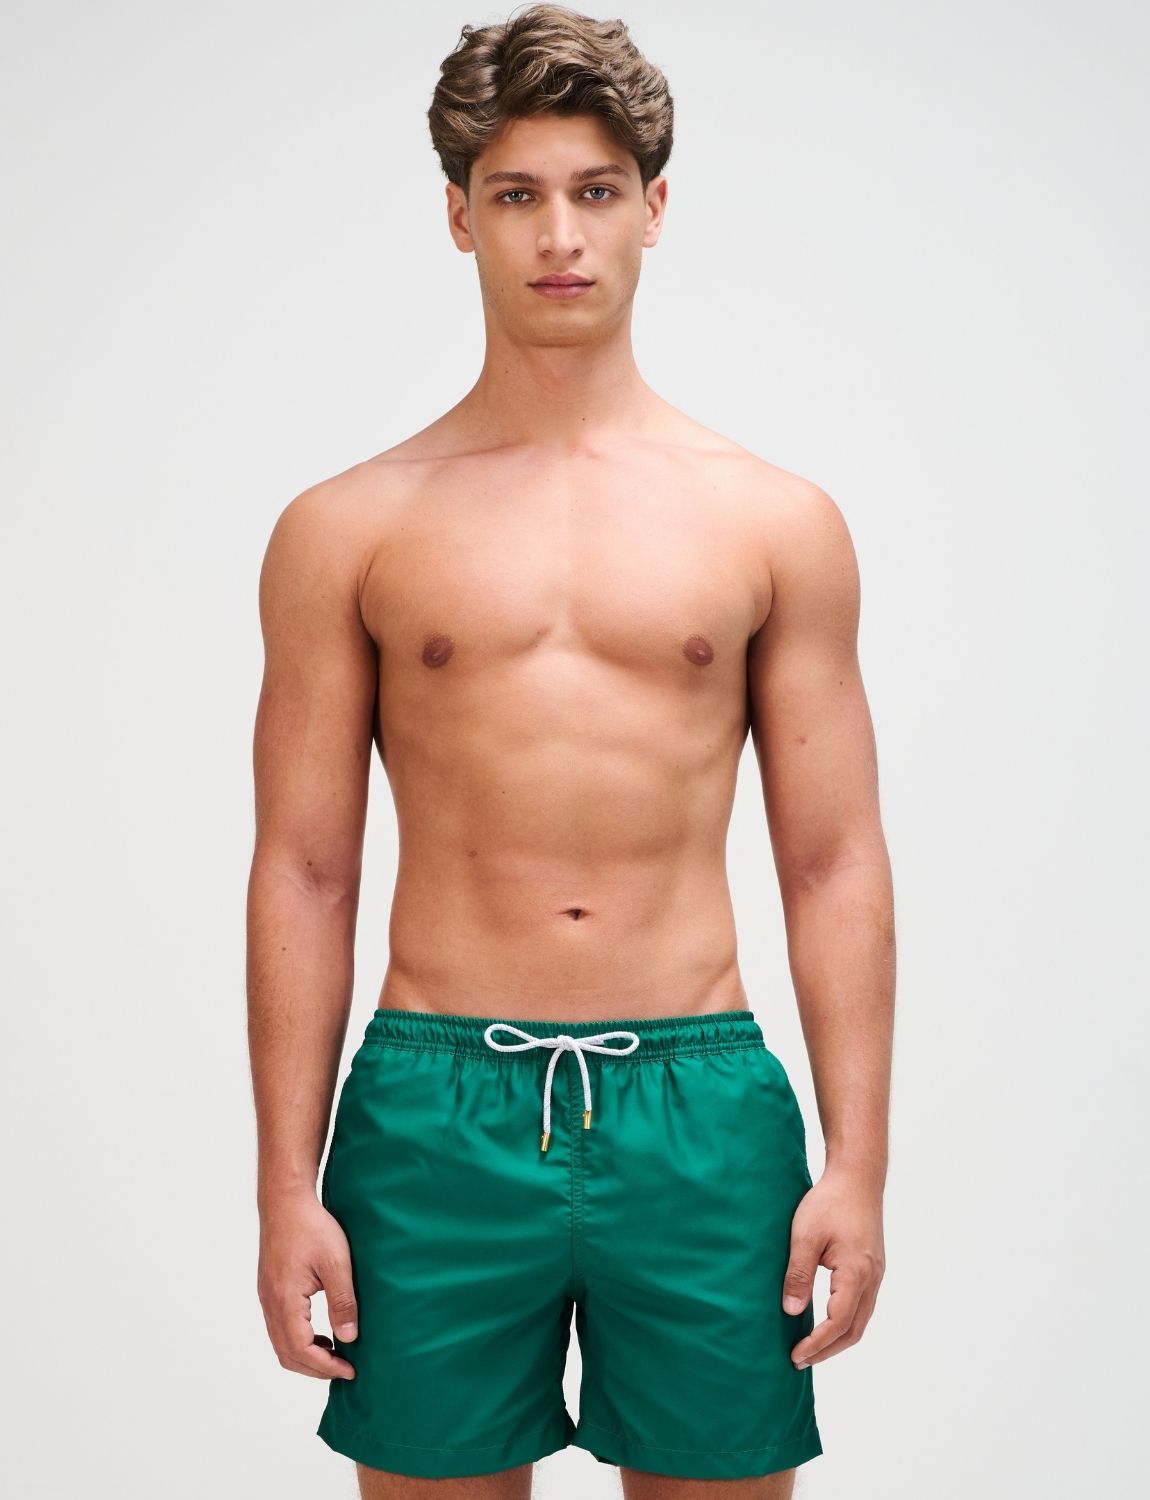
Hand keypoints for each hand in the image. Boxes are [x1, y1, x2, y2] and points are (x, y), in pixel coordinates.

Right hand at [257, 1191, 358, 1379]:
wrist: (286, 1202)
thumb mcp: (337, 1263)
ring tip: (335, 1354)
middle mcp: (270, 1304)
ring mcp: (266, 1298)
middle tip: (344, 1369)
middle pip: (287, 1354)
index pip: (300, 1350)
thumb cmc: (312, 1226)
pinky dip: (298, 1341)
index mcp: (285, 1300)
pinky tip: (320, 1334)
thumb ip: (342, 1302)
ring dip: (306, 1356)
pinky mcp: (269, 1291)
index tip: (350, 1370)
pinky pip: (279, 1328)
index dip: (325, 1367)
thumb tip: (348, 1338)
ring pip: (281, 1344)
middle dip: (315, 1368)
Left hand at [782, 1164, 885, 1367]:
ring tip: (810, 1347)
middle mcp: (872, 1279)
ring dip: (836, 1338)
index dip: (817, 1343)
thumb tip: (791, 1311)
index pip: (838, 1322)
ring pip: (860, 1320)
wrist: (857, 1177)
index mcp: (856, 1273)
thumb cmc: (829, 1201)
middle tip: (800, 1359)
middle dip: (827, 1350)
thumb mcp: (805, 1235)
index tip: (796, 1355)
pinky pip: (861, 1306)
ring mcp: (875, 1275)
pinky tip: (825, 1322)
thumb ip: (798, 1274)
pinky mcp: (872, 1268)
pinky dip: (844, 1322)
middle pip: (854, 1330)